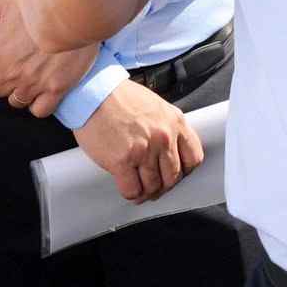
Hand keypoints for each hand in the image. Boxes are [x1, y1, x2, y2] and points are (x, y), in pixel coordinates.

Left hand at [0, 0, 99, 116]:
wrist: (77, 10)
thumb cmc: (39, 2)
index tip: (1, 53)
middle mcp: (12, 73)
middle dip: (4, 77)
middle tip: (18, 61)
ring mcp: (34, 84)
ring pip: (15, 101)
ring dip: (20, 90)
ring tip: (31, 73)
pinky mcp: (56, 89)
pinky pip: (38, 111)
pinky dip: (39, 103)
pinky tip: (43, 88)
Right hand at [71, 80, 203, 202]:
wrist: (93, 92)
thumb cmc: (119, 97)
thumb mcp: (155, 106)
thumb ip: (167, 127)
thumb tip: (171, 151)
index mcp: (175, 122)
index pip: (194, 158)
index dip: (184, 171)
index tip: (175, 174)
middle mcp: (163, 137)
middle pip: (173, 177)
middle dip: (163, 185)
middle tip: (154, 185)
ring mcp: (144, 150)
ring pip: (153, 186)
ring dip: (146, 192)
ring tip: (139, 187)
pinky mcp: (122, 161)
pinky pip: (133, 190)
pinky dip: (131, 194)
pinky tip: (127, 187)